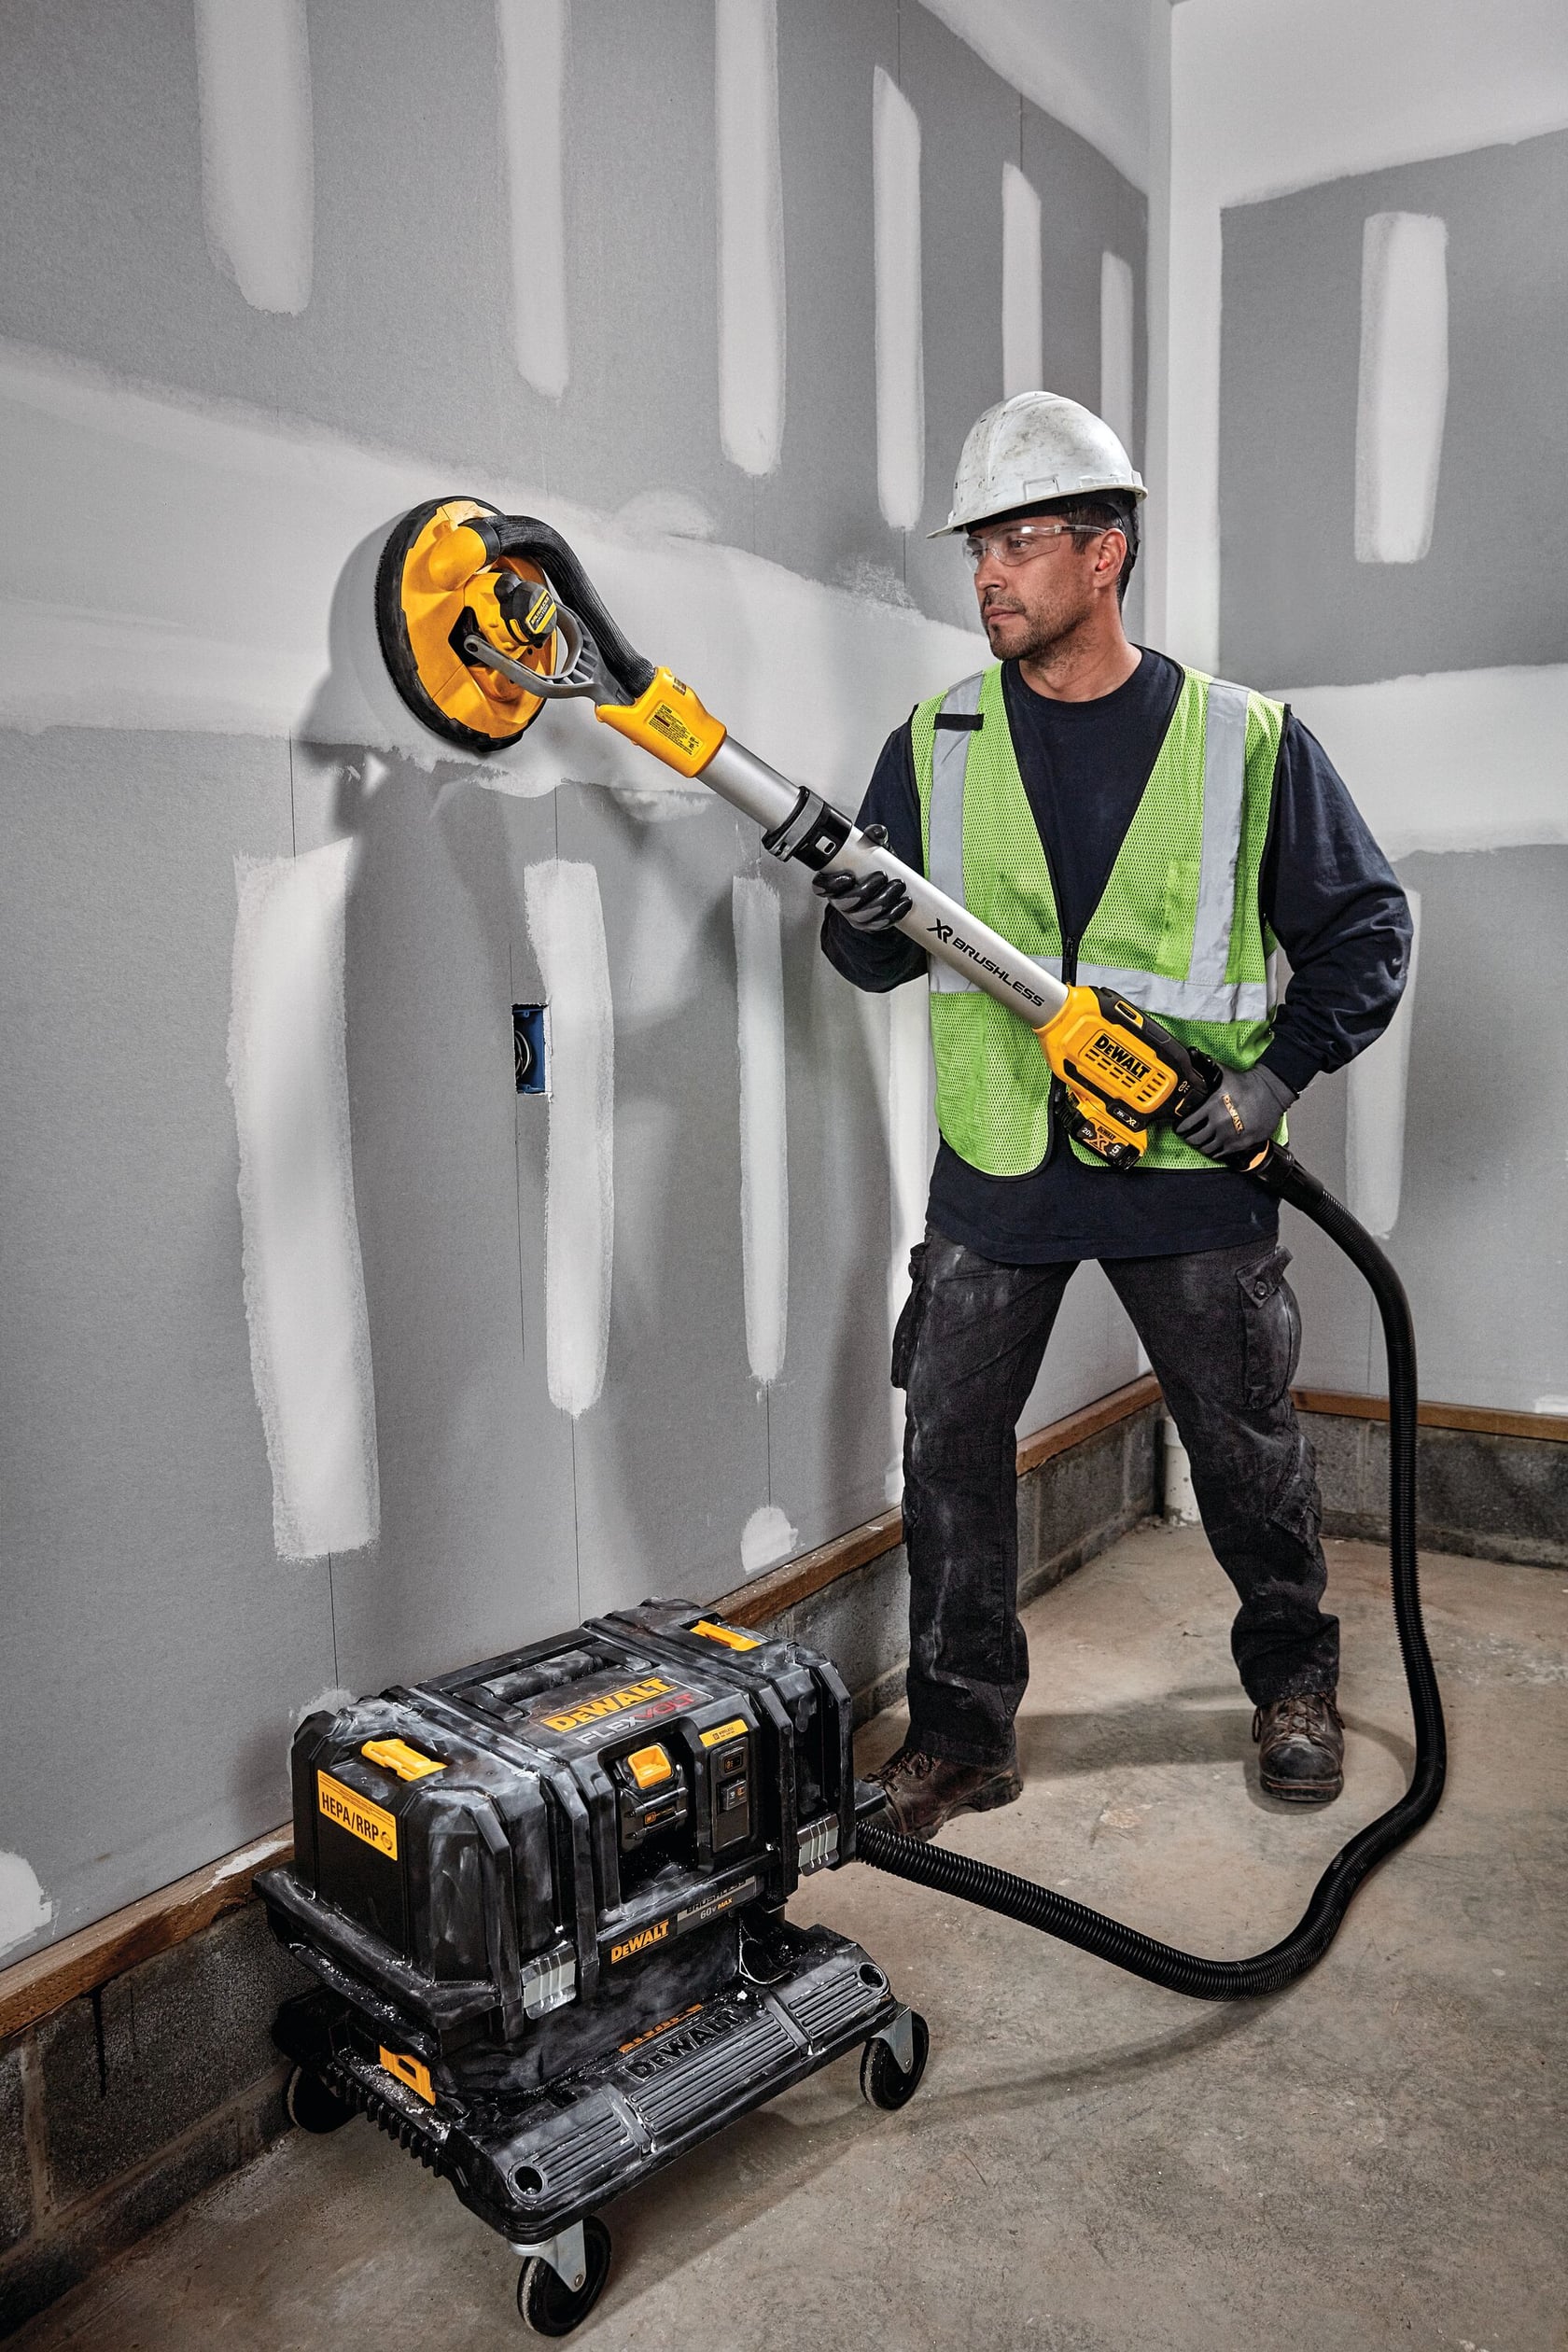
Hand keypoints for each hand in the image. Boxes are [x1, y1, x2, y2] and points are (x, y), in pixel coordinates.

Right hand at [811, 824, 912, 931]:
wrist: (886, 884)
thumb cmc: (871, 866)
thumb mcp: (871, 850)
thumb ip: (872, 838)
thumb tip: (877, 832)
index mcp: (832, 882)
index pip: (821, 886)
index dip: (831, 884)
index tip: (848, 876)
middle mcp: (839, 901)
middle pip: (844, 903)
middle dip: (865, 891)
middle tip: (882, 876)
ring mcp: (853, 915)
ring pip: (863, 915)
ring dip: (882, 902)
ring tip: (897, 886)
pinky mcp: (869, 925)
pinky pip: (878, 925)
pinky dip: (893, 914)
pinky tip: (903, 903)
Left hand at [1174, 1062, 1296, 1161]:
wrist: (1271, 1092)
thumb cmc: (1248, 1083)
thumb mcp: (1224, 1073)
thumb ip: (1206, 1066)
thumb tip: (1191, 1054)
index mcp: (1212, 1106)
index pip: (1187, 1124)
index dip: (1180, 1128)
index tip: (1179, 1128)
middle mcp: (1220, 1123)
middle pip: (1195, 1139)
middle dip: (1189, 1138)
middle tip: (1189, 1135)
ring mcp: (1231, 1135)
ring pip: (1207, 1149)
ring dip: (1202, 1146)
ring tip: (1201, 1141)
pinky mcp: (1241, 1144)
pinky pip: (1221, 1153)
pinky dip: (1216, 1151)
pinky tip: (1215, 1145)